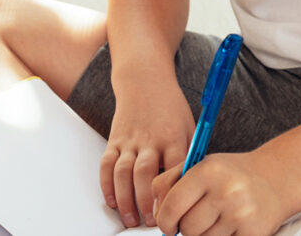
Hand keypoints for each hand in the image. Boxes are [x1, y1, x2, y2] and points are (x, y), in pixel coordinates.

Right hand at [102, 80, 194, 227]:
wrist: (145, 79)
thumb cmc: (170, 107)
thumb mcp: (189, 127)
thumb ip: (189, 155)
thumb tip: (192, 189)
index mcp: (173, 136)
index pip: (174, 170)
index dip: (174, 194)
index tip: (176, 213)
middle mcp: (150, 138)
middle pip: (145, 174)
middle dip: (147, 203)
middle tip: (151, 223)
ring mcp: (130, 139)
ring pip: (123, 172)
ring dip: (126, 199)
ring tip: (131, 219)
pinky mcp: (115, 139)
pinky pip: (107, 165)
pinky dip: (107, 185)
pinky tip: (113, 201)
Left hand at [152, 152, 289, 235]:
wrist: (274, 179)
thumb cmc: (230, 174)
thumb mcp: (200, 166)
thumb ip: (170, 182)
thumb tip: (155, 212)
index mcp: (207, 170)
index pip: (172, 205)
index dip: (165, 220)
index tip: (168, 224)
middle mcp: (225, 191)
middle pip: (186, 228)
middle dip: (187, 228)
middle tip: (197, 218)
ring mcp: (240, 214)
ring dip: (204, 235)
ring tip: (217, 219)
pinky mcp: (253, 233)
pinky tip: (229, 227)